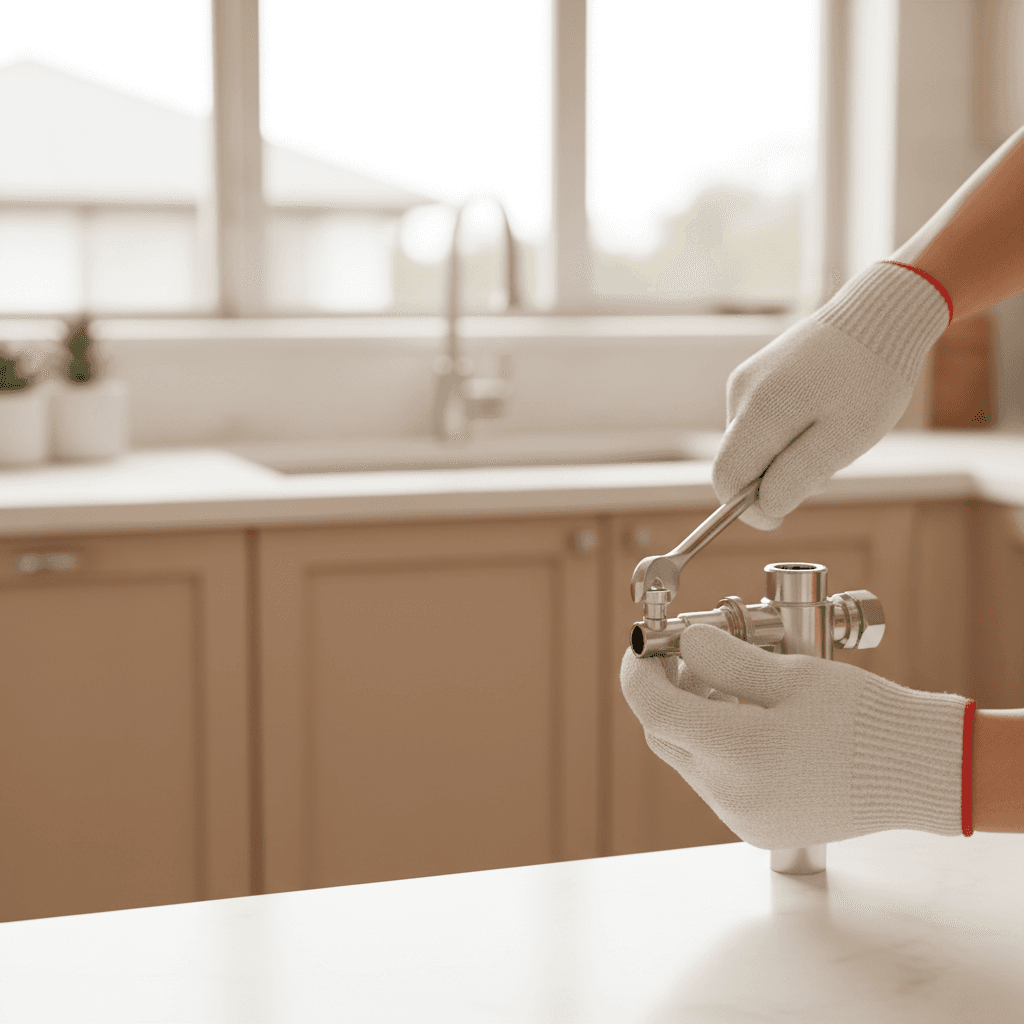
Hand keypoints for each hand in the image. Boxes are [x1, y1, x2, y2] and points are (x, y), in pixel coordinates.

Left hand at [620, 625, 970, 849]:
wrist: (918, 773)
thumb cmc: (861, 718)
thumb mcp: (789, 674)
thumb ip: (726, 660)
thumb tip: (684, 644)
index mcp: (734, 752)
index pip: (652, 708)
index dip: (637, 671)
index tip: (642, 646)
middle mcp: (730, 794)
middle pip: (665, 735)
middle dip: (667, 693)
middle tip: (692, 658)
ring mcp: (743, 817)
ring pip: (689, 760)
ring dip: (694, 721)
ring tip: (730, 685)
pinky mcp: (759, 827)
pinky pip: (717, 783)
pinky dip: (718, 749)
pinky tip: (750, 722)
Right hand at [712, 262, 948, 529]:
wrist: (881, 311)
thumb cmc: (871, 378)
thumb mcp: (844, 439)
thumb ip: (797, 476)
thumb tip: (763, 506)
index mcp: (758, 412)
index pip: (726, 478)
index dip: (748, 509)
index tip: (782, 516)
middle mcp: (741, 393)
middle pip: (739, 461)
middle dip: (775, 477)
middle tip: (828, 459)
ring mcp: (746, 379)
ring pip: (752, 442)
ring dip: (785, 452)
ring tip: (833, 428)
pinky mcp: (757, 372)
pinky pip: (761, 421)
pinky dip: (788, 430)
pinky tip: (823, 410)